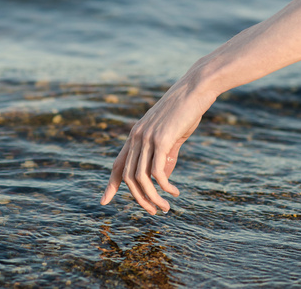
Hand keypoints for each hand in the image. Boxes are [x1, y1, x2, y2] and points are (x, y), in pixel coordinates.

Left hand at [100, 75, 215, 214]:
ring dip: (152, 197)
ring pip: (141, 178)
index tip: (104, 201)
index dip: (111, 184)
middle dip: (140, 199)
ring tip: (166, 208)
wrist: (196, 88)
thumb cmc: (185, 112)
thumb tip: (162, 178)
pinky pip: (158, 172)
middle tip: (154, 211)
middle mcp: (136, 137)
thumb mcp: (172, 136)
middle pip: (129, 177)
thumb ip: (166, 156)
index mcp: (135, 136)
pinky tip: (174, 192)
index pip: (118, 164)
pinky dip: (165, 187)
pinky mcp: (162, 139)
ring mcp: (147, 138)